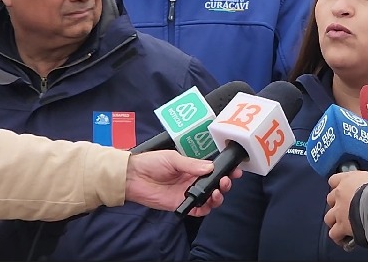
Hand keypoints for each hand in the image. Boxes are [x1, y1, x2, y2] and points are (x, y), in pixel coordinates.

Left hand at [124, 150, 241, 215]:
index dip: (225, 170)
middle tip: (226, 180)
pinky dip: (205, 208)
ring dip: (218, 196)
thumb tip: (210, 167)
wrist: (132, 177)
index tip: (235, 169)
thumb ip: (191, 164)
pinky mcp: (180, 205)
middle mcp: (192, 180)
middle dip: (225, 183)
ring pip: (210, 199)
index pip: (213, 170)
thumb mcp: (172, 158)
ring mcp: (187, 193)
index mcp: (192, 167)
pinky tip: (207, 202)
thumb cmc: (150, 163)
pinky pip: (198, 210)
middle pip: (215, 185)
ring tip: (217, 191)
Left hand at [325, 170, 367, 245]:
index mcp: (347, 180)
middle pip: (330, 200)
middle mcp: (340, 194)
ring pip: (328, 218)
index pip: (334, 180)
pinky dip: (338, 237)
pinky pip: (334, 234)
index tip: (344, 191)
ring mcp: (338, 211)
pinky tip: (344, 239)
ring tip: (343, 227)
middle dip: (337, 205)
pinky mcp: (341, 226)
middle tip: (347, 210)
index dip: (338, 186)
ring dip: (335, 222)